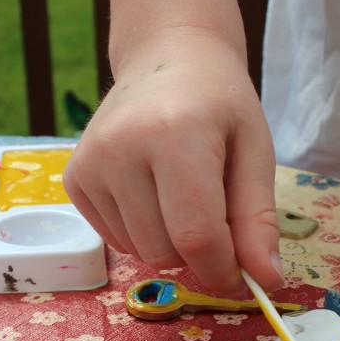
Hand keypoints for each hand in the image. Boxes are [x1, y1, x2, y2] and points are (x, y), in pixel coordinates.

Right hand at [64, 28, 282, 294]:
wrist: (166, 58)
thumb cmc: (218, 104)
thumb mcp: (255, 151)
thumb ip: (258, 219)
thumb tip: (266, 282)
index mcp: (175, 135)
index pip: (196, 235)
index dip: (224, 269)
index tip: (243, 274)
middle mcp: (120, 149)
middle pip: (164, 252)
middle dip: (198, 251)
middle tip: (214, 211)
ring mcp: (89, 164)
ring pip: (139, 253)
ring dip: (169, 242)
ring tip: (181, 194)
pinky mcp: (73, 179)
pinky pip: (116, 241)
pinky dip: (142, 231)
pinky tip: (152, 191)